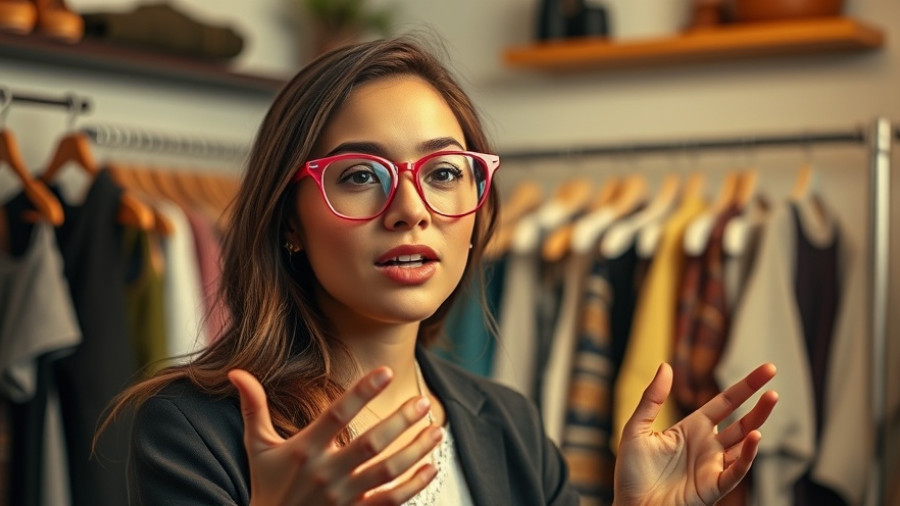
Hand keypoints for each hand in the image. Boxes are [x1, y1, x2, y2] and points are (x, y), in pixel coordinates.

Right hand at [228, 367, 441, 505]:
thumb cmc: (267, 486)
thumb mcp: (257, 448)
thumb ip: (253, 408)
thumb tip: (237, 372)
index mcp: (304, 451)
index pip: (336, 415)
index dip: (361, 392)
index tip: (386, 371)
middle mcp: (326, 473)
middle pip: (370, 444)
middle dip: (399, 422)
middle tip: (422, 401)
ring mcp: (343, 497)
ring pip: (387, 472)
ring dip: (415, 450)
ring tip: (436, 429)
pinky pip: (391, 501)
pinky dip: (414, 485)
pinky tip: (431, 467)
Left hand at [614, 363, 777, 505]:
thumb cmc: (631, 472)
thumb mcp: (636, 428)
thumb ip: (651, 398)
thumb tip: (665, 365)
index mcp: (692, 428)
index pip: (725, 402)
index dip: (745, 387)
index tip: (767, 369)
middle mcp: (708, 445)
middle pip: (741, 420)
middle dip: (759, 402)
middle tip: (774, 380)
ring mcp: (713, 466)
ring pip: (745, 442)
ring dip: (758, 422)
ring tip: (771, 398)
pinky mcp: (713, 487)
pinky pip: (736, 471)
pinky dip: (748, 455)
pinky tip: (755, 437)